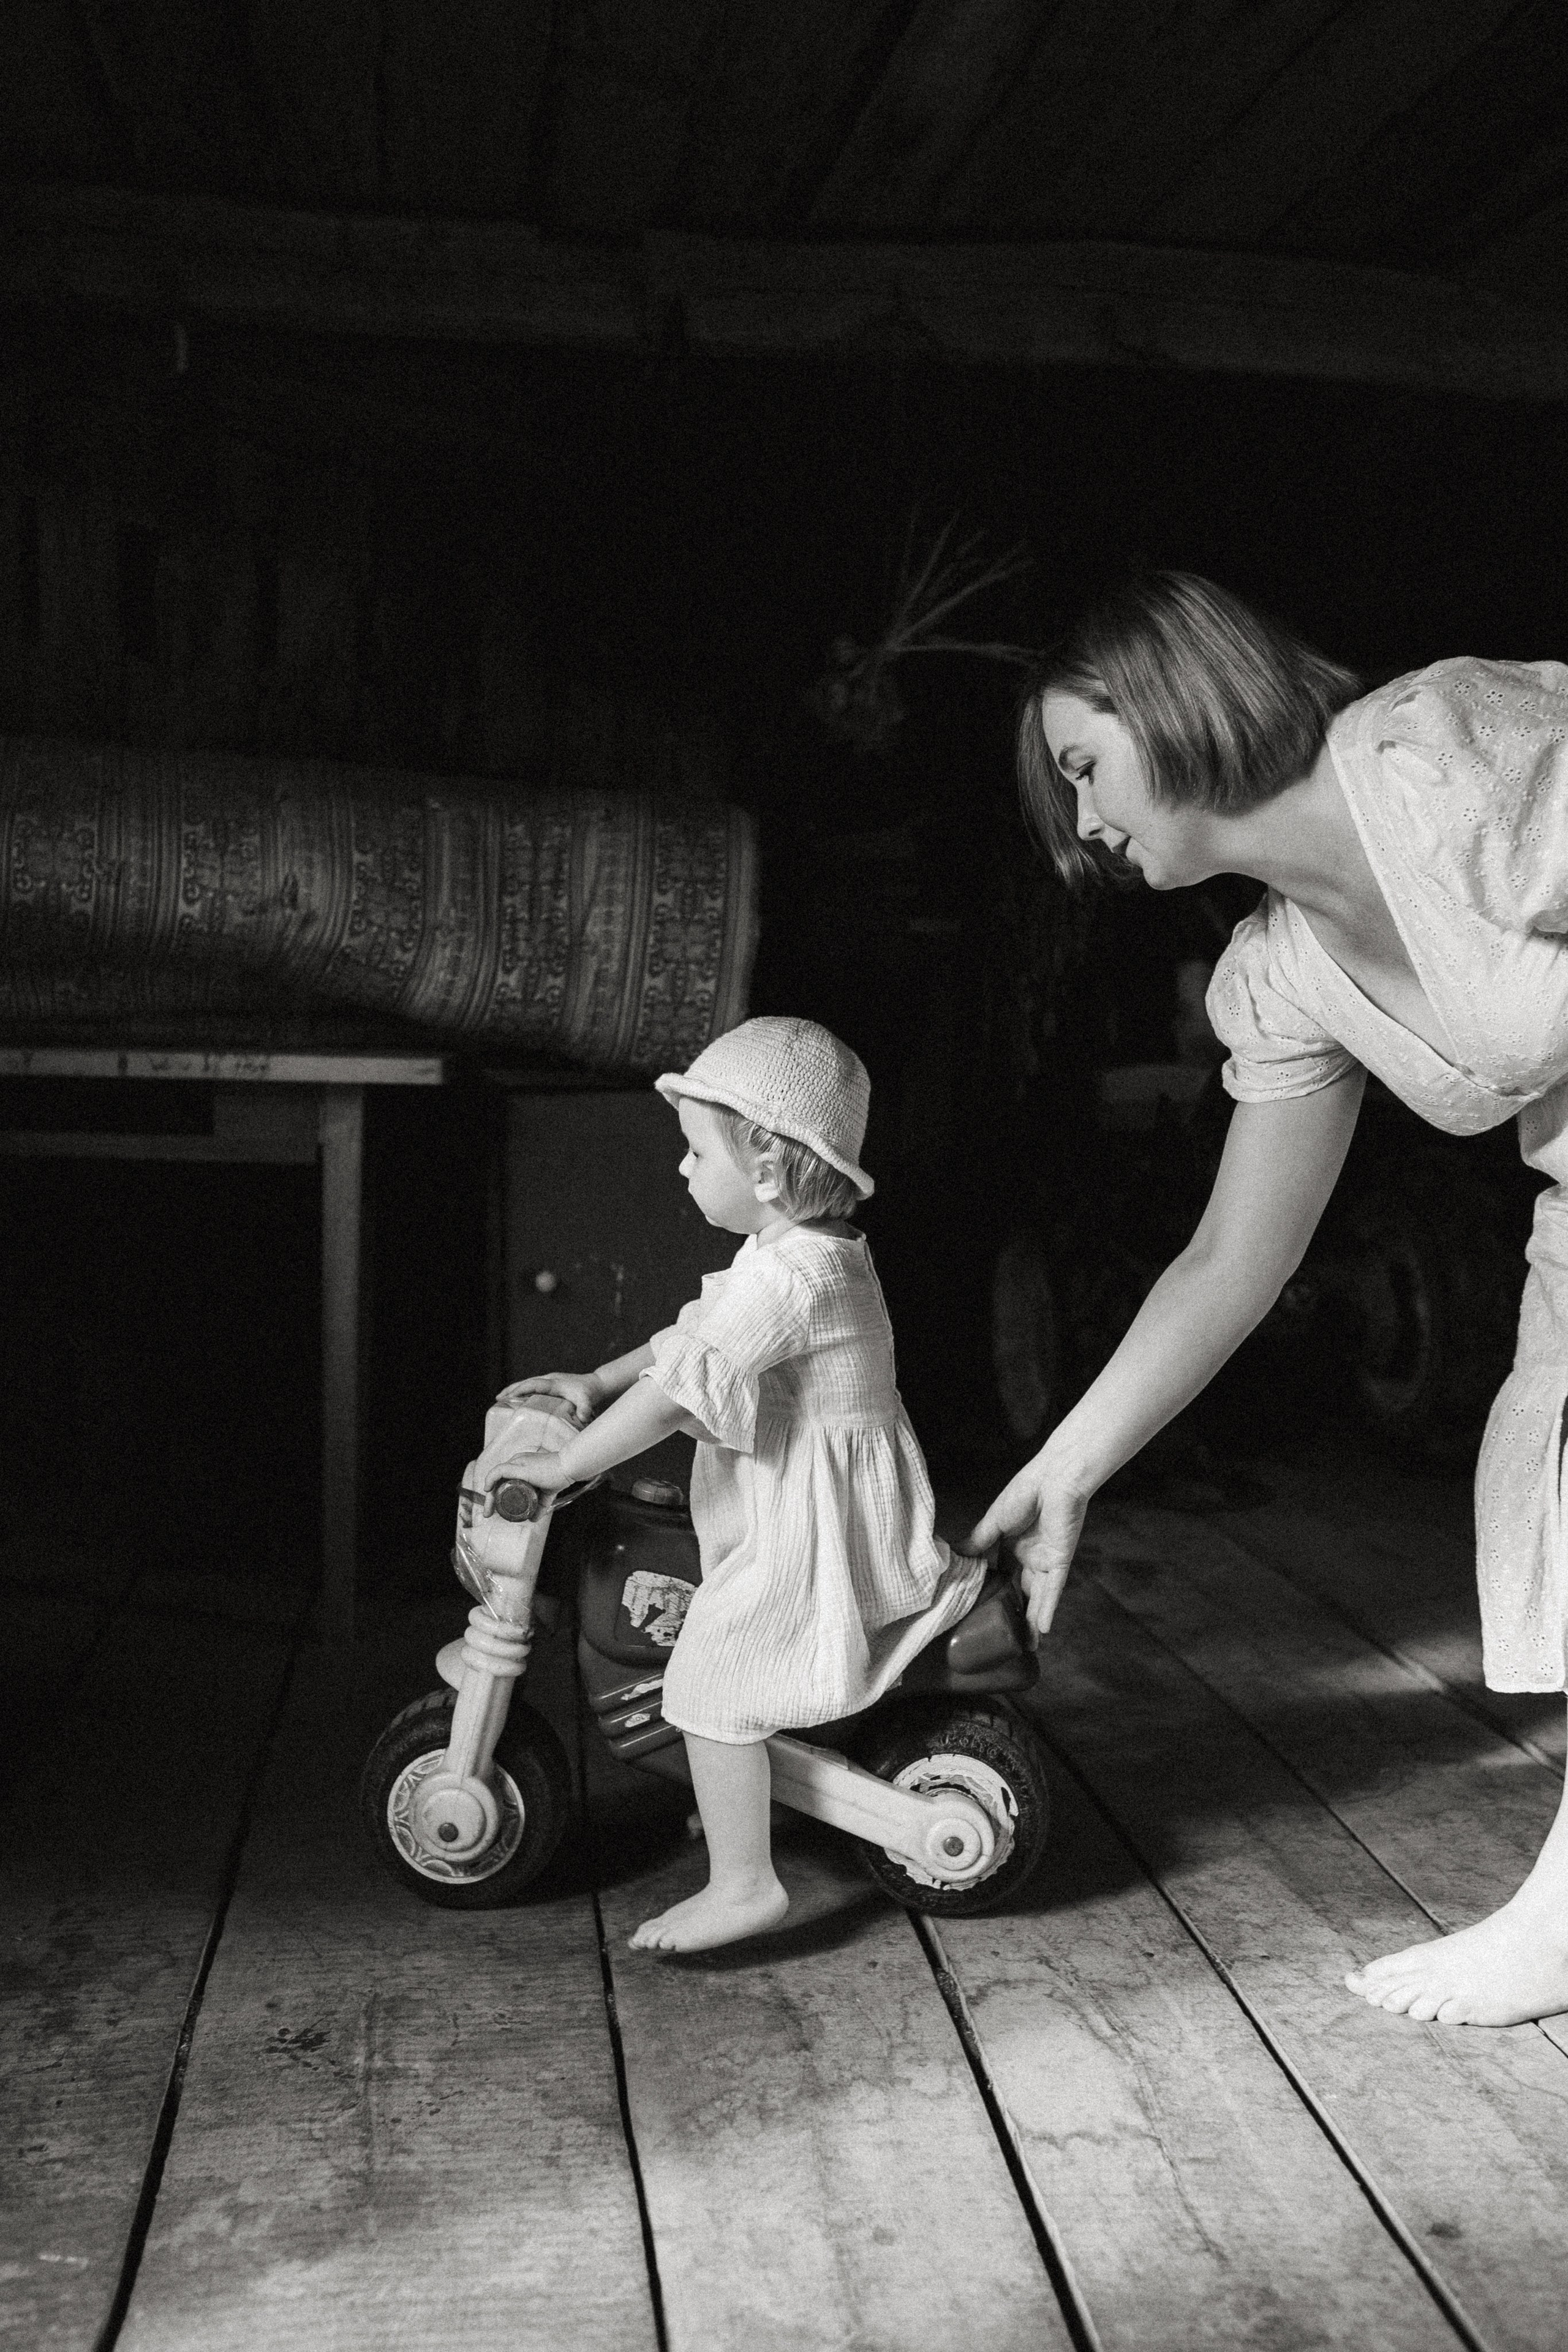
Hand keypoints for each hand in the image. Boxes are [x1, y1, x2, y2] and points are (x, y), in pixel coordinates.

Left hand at [482, 1449, 571, 1511]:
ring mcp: (517, 1463)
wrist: (568, 1468)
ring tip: (489, 1509)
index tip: (494, 1508)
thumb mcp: (546, 1494)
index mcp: (521, 1466)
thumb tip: (533, 1519)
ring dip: (490, 1495)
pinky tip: (488, 1490)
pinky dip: (490, 1479)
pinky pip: (499, 1471)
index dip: (496, 1494)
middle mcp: (517, 1462)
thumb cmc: (559, 1476)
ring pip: (496, 1478)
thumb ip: (540, 1506)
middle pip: (497, 1481)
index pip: (503, 1480)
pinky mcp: (518, 1466)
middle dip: (490, 1498)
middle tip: (488, 1513)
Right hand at [494, 1371, 603, 1426]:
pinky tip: (515, 1400)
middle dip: (511, 1389)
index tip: (508, 1396)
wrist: (595, 1384)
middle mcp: (549, 1380)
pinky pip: (532, 1388)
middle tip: (497, 1398)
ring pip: (527, 1384)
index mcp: (554, 1382)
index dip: (521, 1389)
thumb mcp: (588, 1401)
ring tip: (500, 1399)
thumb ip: (586, 1409)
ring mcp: (548, 1382)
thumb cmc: (589, 1393)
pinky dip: (522, 1392)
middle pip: (526, 1382)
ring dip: (514, 1390)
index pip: (533, 1384)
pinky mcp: (549, 1386)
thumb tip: (584, 1417)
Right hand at [965, 1453, 1090, 1646]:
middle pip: (1020, 1591)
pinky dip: (1047, 1610)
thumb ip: (978, 1541)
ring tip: (1025, 1645)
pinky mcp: (1060, 1563)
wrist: (1055, 1479)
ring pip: (1037, 1597)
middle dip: (1014, 1613)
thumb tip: (955, 1556)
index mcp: (1013, 1545)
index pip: (1001, 1575)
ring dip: (1032, 1620)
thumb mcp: (994, 1521)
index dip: (993, 1593)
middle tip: (1004, 1638)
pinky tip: (1042, 1630)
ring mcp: (1045, 1561)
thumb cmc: (1024, 1493)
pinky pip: (1053, 1591)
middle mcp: (1030, 1557)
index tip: (980, 1612)